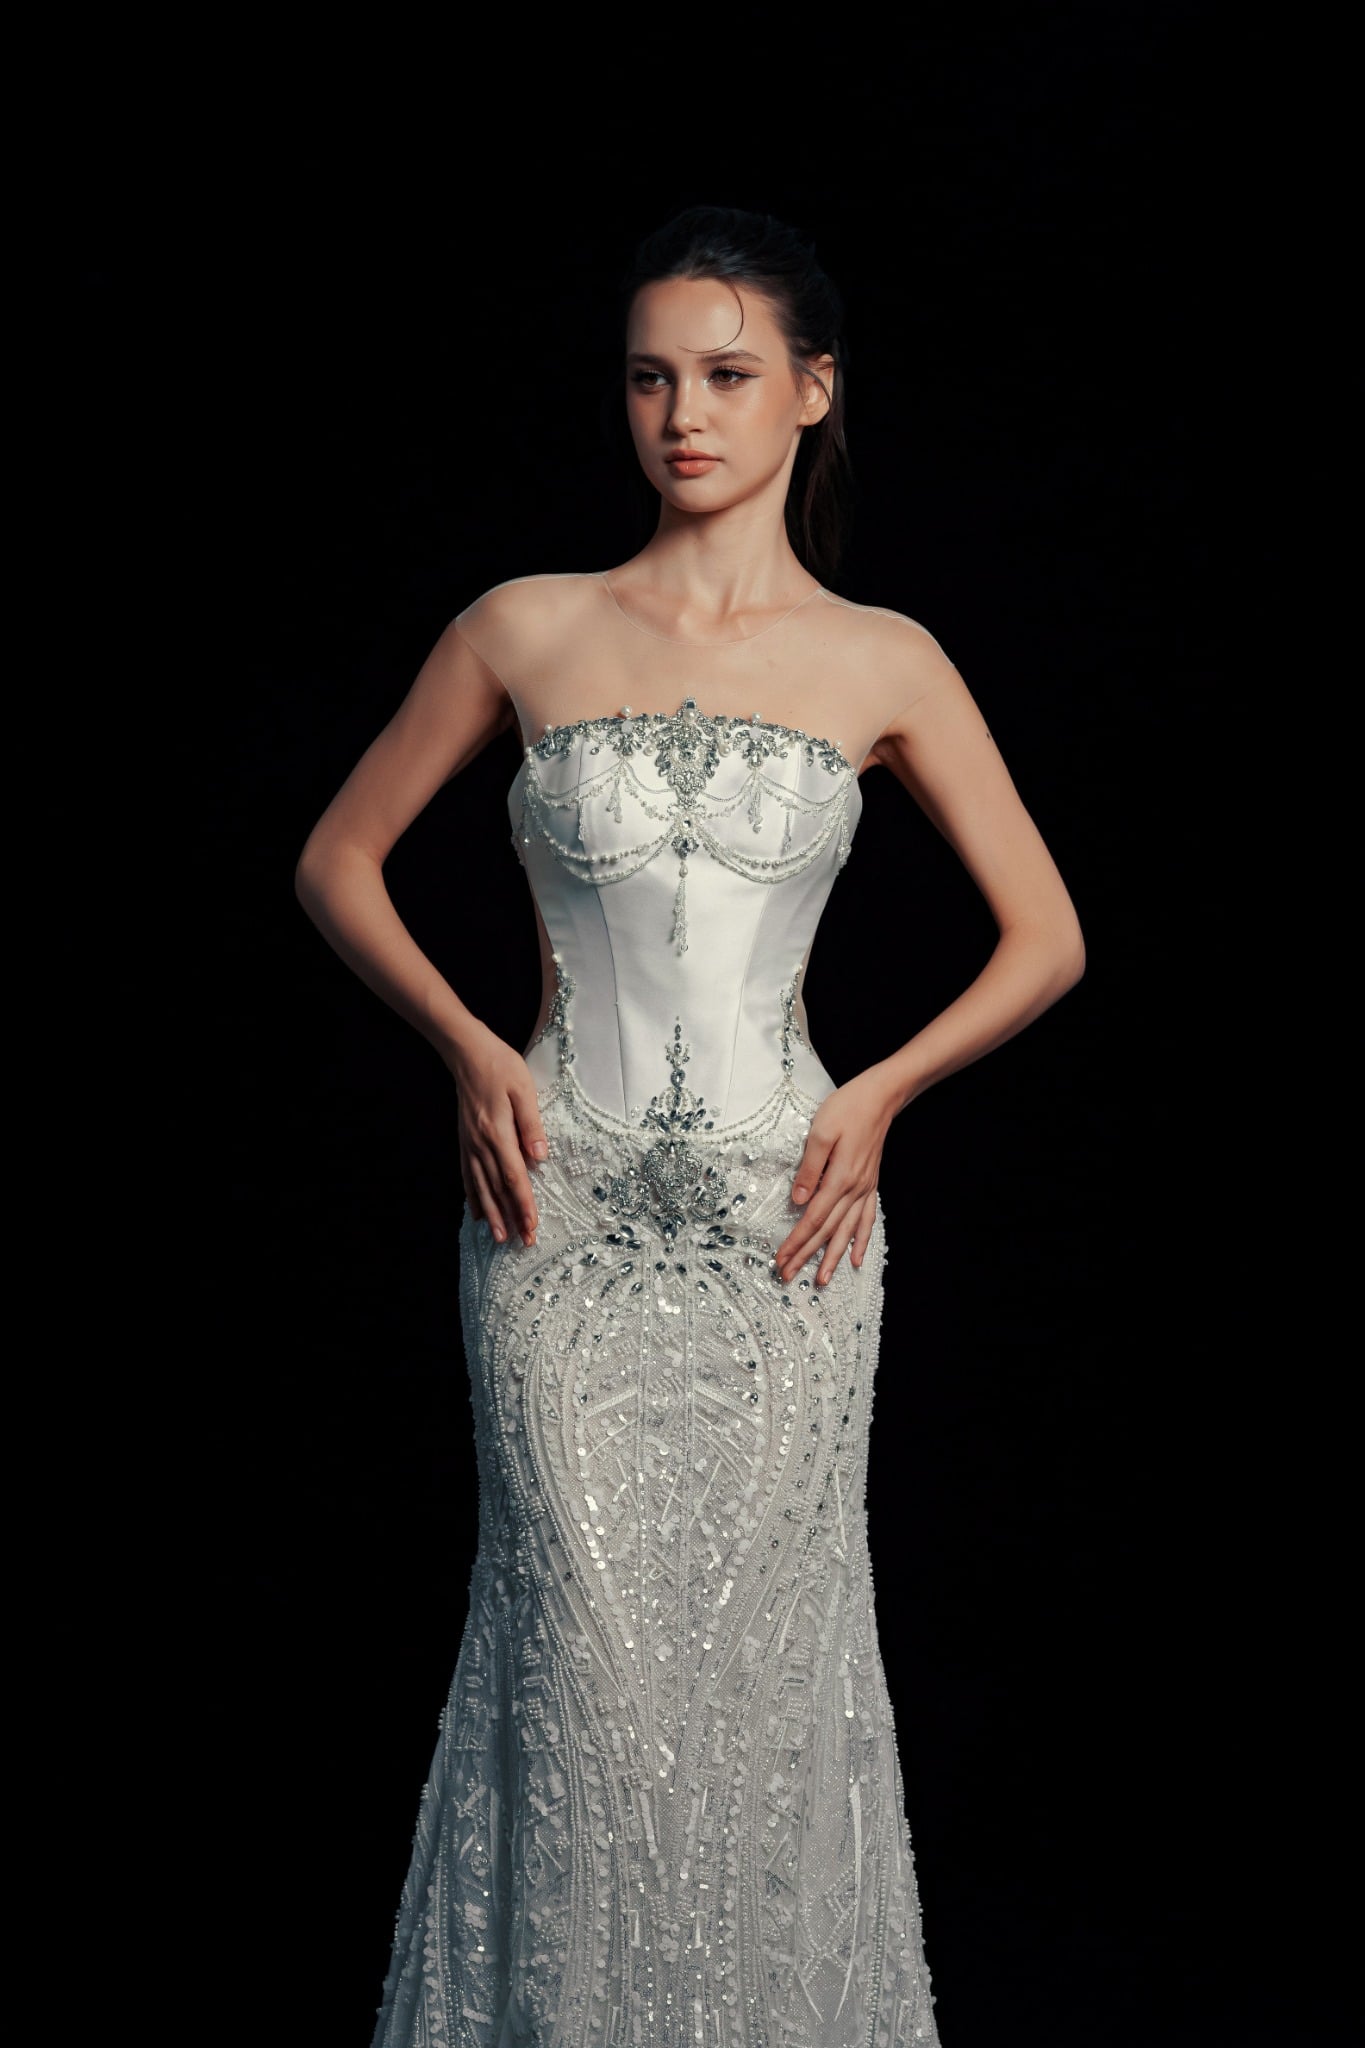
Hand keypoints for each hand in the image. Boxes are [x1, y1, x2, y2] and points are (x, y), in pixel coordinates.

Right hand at [447, 1023, 548, 1247]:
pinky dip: (472, 1196)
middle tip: (522, 1242)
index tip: (532, 1226)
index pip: (514, 1177)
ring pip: (480, 1187)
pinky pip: (467, 1175)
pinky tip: (476, 1212)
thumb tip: (540, 1157)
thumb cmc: (501, 1066)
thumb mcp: (524, 1089)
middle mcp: (480, 1144)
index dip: (523, 1204)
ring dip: (491, 1214)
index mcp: (498, 1132)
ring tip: (498, 1237)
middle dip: (511, 1217)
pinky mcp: (464, 1140)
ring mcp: (469, 1144)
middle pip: (497, 1188)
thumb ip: (531, 1124)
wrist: (467, 1052)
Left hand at [773, 1068, 897, 1286]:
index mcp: (839, 1178)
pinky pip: (867, 1219)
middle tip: (788, 1276)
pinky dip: (861, 1240)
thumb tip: (798, 1201)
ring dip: (833, 1257)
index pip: (812, 1219)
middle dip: (806, 1256)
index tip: (780, 1259)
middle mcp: (854, 1189)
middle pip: (827, 1231)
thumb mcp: (821, 1132)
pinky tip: (857, 1257)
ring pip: (847, 1231)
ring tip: (821, 1279)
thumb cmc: (847, 1108)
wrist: (881, 1098)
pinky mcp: (870, 1184)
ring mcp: (865, 1188)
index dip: (796, 1242)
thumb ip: (809, 1169)